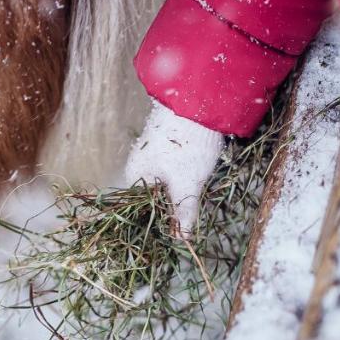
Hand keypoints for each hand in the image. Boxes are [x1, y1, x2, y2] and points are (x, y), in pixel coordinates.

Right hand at [124, 101, 224, 234]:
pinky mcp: (172, 141)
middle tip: (193, 215)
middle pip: (158, 196)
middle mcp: (141, 164)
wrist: (199, 100)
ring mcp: (156, 151)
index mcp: (136, 176)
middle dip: (176, 206)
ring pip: (170, 181)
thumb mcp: (186, 186)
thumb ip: (183, 215)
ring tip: (200, 191)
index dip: (161, 223)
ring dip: (185, 189)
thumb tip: (181, 239)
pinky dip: (190, 173)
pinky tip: (203, 172)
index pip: (143, 209)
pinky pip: (178, 166)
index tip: (178, 232)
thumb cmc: (186, 145)